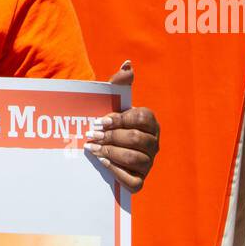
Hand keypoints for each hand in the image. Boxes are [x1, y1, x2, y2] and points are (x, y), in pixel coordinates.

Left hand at [85, 62, 159, 192]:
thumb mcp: (112, 103)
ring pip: (134, 159)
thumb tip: (127, 64)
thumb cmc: (109, 123)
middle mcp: (153, 143)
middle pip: (137, 139)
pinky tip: (102, 162)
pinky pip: (132, 180)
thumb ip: (119, 83)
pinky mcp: (138, 181)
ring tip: (92, 148)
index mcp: (150, 123)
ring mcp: (148, 163)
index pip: (142, 118)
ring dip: (111, 152)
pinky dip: (116, 171)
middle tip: (91, 135)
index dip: (121, 119)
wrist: (102, 148)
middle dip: (111, 136)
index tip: (101, 120)